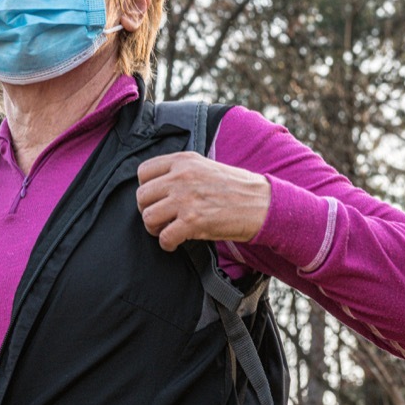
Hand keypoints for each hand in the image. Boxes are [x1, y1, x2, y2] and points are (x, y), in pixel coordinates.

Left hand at [135, 152, 270, 251]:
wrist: (263, 204)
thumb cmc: (237, 188)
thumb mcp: (205, 166)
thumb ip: (180, 171)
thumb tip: (157, 186)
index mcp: (183, 161)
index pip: (143, 171)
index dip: (146, 188)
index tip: (155, 198)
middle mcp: (181, 177)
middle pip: (141, 196)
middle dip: (147, 210)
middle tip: (160, 218)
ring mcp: (185, 199)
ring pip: (148, 217)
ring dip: (154, 228)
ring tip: (167, 230)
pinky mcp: (192, 222)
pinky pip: (164, 237)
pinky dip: (167, 243)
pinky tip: (175, 242)